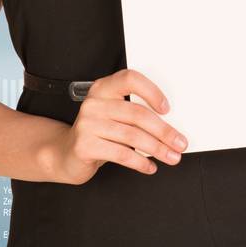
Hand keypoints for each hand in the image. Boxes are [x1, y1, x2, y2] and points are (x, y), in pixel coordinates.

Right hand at [44, 68, 187, 183]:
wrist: (65, 154)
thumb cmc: (99, 133)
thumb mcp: (115, 117)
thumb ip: (136, 114)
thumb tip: (171, 127)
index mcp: (104, 88)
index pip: (130, 79)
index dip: (152, 92)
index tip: (168, 109)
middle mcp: (94, 103)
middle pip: (137, 114)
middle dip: (164, 131)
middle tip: (180, 143)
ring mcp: (87, 124)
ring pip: (132, 136)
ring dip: (157, 149)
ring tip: (171, 157)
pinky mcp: (84, 145)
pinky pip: (121, 154)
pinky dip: (140, 162)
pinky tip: (150, 167)